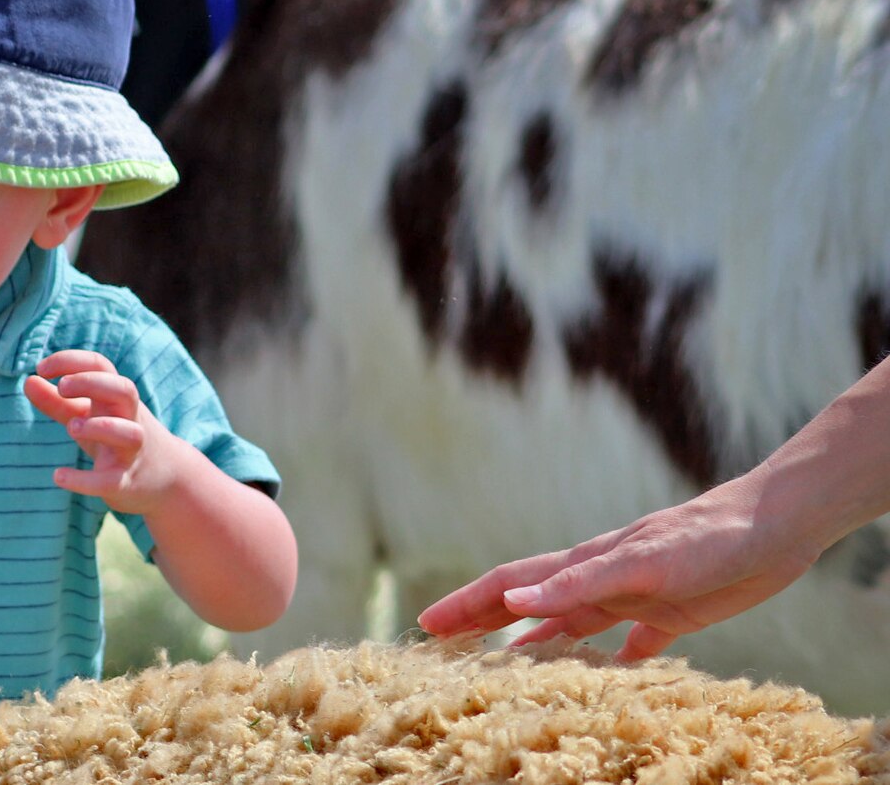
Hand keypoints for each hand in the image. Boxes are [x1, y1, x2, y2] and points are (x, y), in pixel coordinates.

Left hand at [25, 349, 184, 514]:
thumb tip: (28, 381)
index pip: (100, 366)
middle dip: (92, 383)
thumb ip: (57, 401)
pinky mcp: (127, 482)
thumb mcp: (88, 416)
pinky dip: (84, 480)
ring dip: (100, 427)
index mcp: (116, 398)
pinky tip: (58, 476)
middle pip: (123, 389)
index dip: (71, 361)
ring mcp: (132, 451)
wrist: (166, 480)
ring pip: (128, 433)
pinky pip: (111, 480)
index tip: (41, 368)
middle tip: (62, 387)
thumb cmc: (117, 438)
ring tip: (71, 426)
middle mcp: (129, 418)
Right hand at [416, 479, 818, 660]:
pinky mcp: (671, 613)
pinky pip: (629, 644)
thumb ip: (576, 585)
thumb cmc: (706, 539)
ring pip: (568, 624)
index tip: (429, 625)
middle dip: (482, 621)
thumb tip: (512, 603)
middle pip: (528, 603)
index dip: (467, 605)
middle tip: (443, 643)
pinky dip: (608, 661)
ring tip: (504, 662)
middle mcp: (599, 581)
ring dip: (532, 640)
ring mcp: (632, 596)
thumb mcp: (638, 564)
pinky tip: (603, 676)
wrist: (773, 526)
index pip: (510, 586)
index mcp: (583, 565)